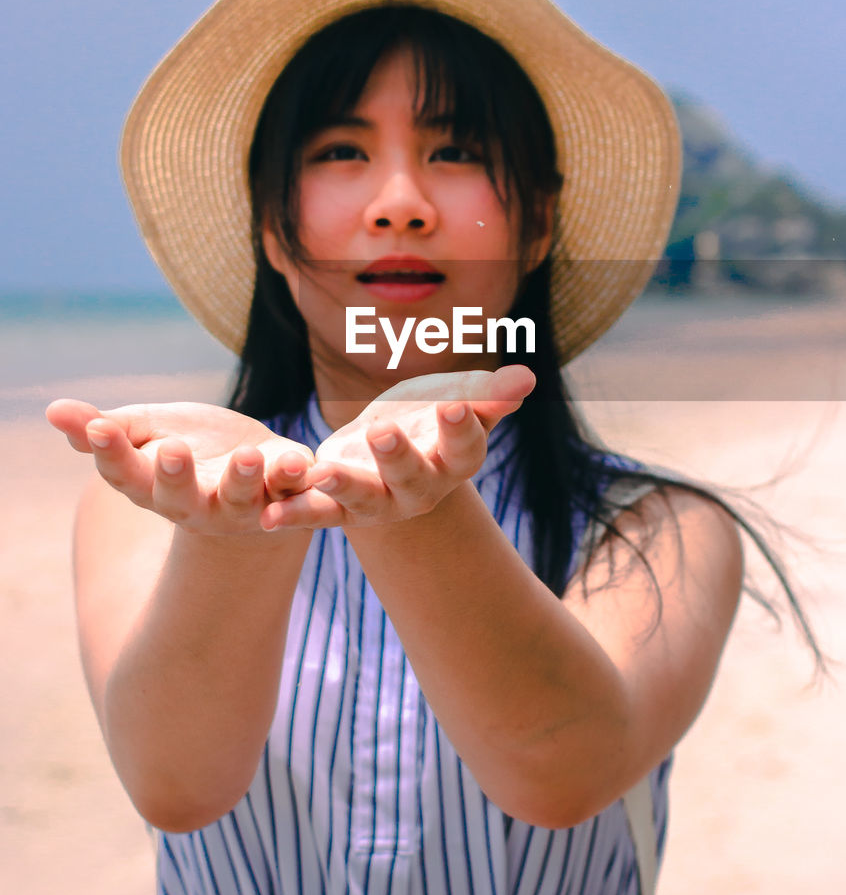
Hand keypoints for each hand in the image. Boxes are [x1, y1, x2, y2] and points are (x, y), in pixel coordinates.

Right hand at [46, 399, 315, 534]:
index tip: (99, 429)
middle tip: (172, 450)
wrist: (256, 468)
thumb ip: (108, 428)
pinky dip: (297, 480)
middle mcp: (197, 506)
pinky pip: (295, 495)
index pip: (125, 474)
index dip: (110, 453)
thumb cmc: (193, 446)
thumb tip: (53, 410)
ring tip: (250, 456)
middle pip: (180, 498)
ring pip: (241, 499)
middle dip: (176, 476)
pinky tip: (299, 461)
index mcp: (154, 488)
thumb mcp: (148, 430)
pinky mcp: (288, 498)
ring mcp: (244, 508)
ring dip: (245, 479)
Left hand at [259, 365, 533, 531]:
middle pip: (412, 478)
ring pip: (363, 500)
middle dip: (396, 457)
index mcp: (452, 461)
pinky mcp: (338, 507)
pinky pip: (316, 513)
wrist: (386, 445)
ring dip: (343, 488)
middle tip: (380, 431)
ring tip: (323, 473)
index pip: (465, 449)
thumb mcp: (457, 398)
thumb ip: (489, 394)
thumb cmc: (429, 417)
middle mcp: (419, 491)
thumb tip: (528, 379)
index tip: (457, 404)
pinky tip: (268, 515)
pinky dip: (294, 514)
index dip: (463, 429)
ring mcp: (378, 503)